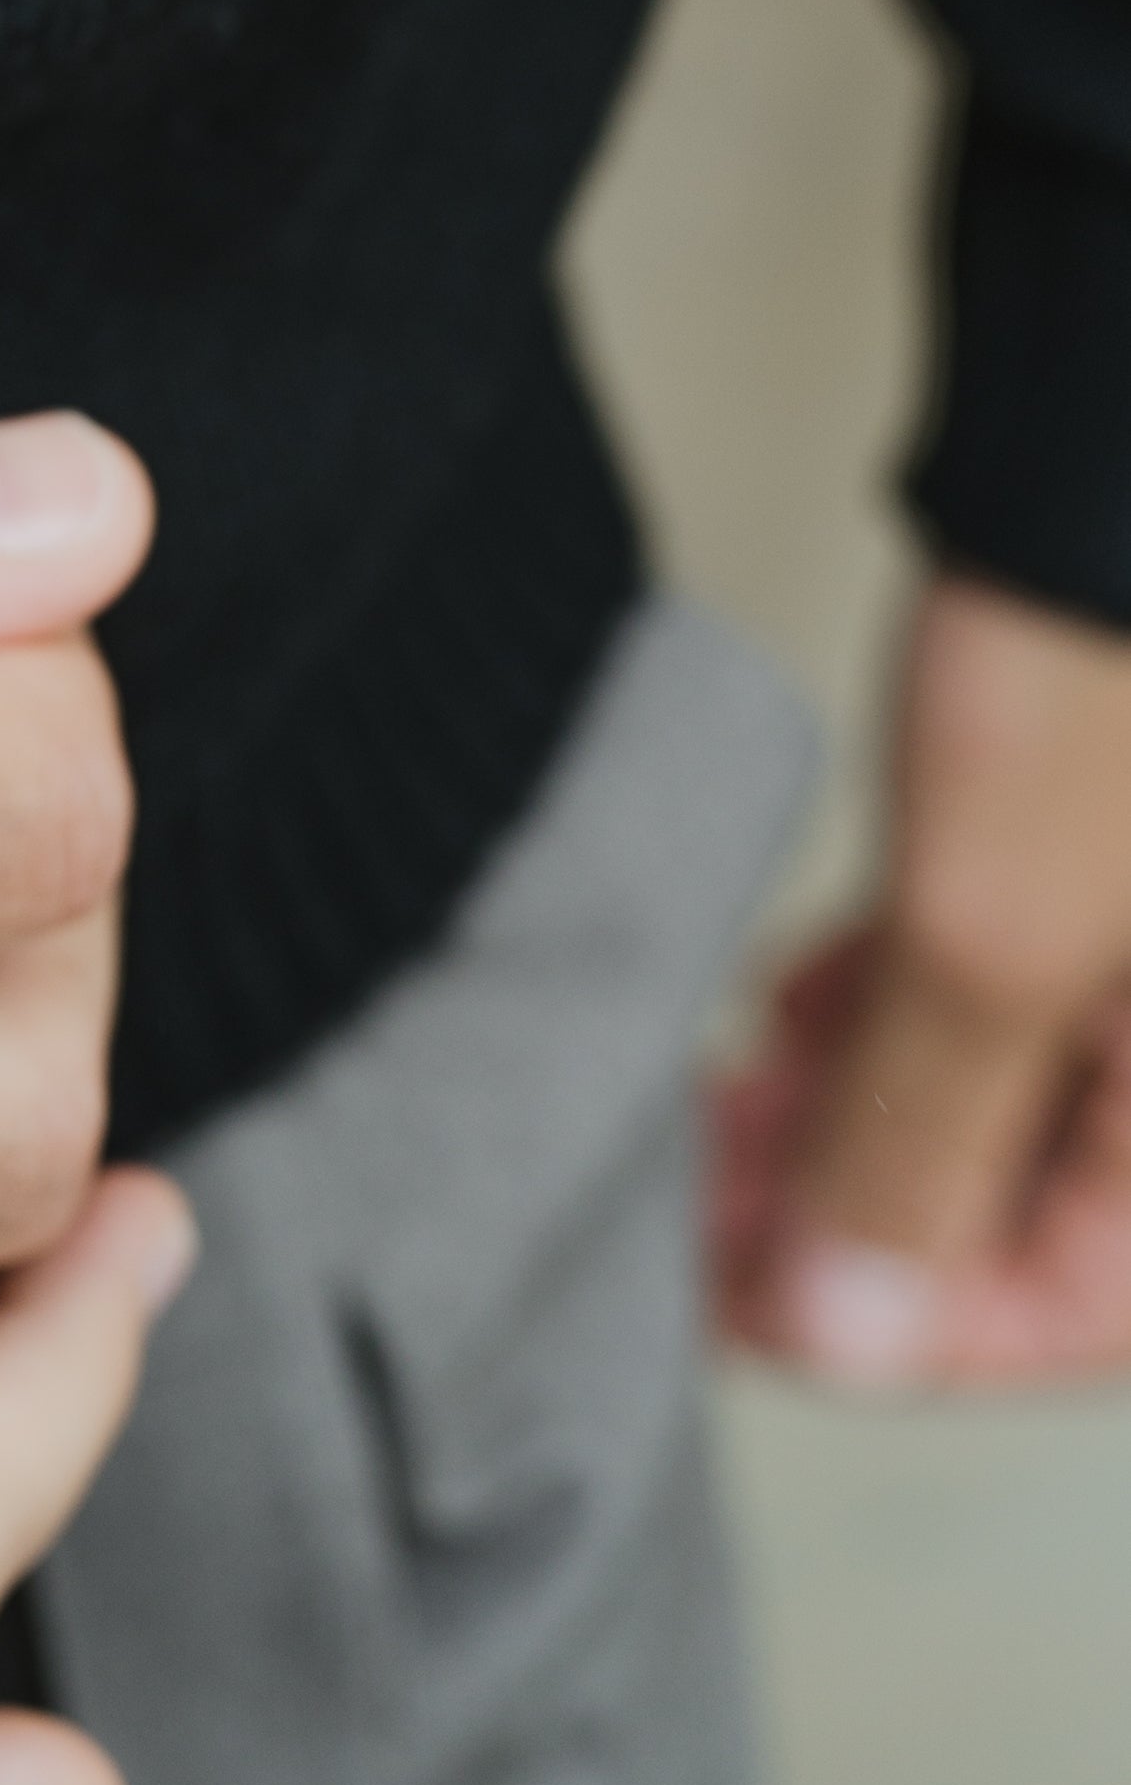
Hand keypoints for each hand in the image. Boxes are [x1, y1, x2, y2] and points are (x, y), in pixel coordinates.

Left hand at [717, 566, 1130, 1383]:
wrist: (1115, 451)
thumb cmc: (1104, 669)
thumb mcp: (994, 937)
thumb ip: (923, 1143)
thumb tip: (855, 1332)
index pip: (1085, 1310)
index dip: (908, 1329)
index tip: (744, 1313)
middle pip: (1040, 1213)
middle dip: (861, 1213)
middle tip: (696, 1209)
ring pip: (1008, 1104)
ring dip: (859, 1122)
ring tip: (717, 1117)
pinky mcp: (1110, 870)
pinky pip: (1011, 1002)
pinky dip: (899, 1024)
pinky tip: (789, 1021)